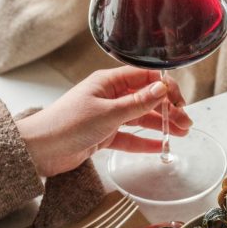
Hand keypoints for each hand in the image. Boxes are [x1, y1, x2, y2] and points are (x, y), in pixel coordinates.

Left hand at [16, 66, 192, 176]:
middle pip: (146, 98)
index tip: (179, 102)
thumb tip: (162, 88)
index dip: (165, 88)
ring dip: (161, 124)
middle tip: (186, 123)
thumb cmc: (67, 124)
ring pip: (140, 118)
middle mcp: (109, 96)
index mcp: (108, 82)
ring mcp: (107, 116)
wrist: (40, 150)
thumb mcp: (108, 112)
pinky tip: (161, 145)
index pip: (145, 78)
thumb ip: (138, 102)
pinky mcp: (103, 135)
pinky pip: (130, 136)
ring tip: (181, 133)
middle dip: (168, 109)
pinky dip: (145, 141)